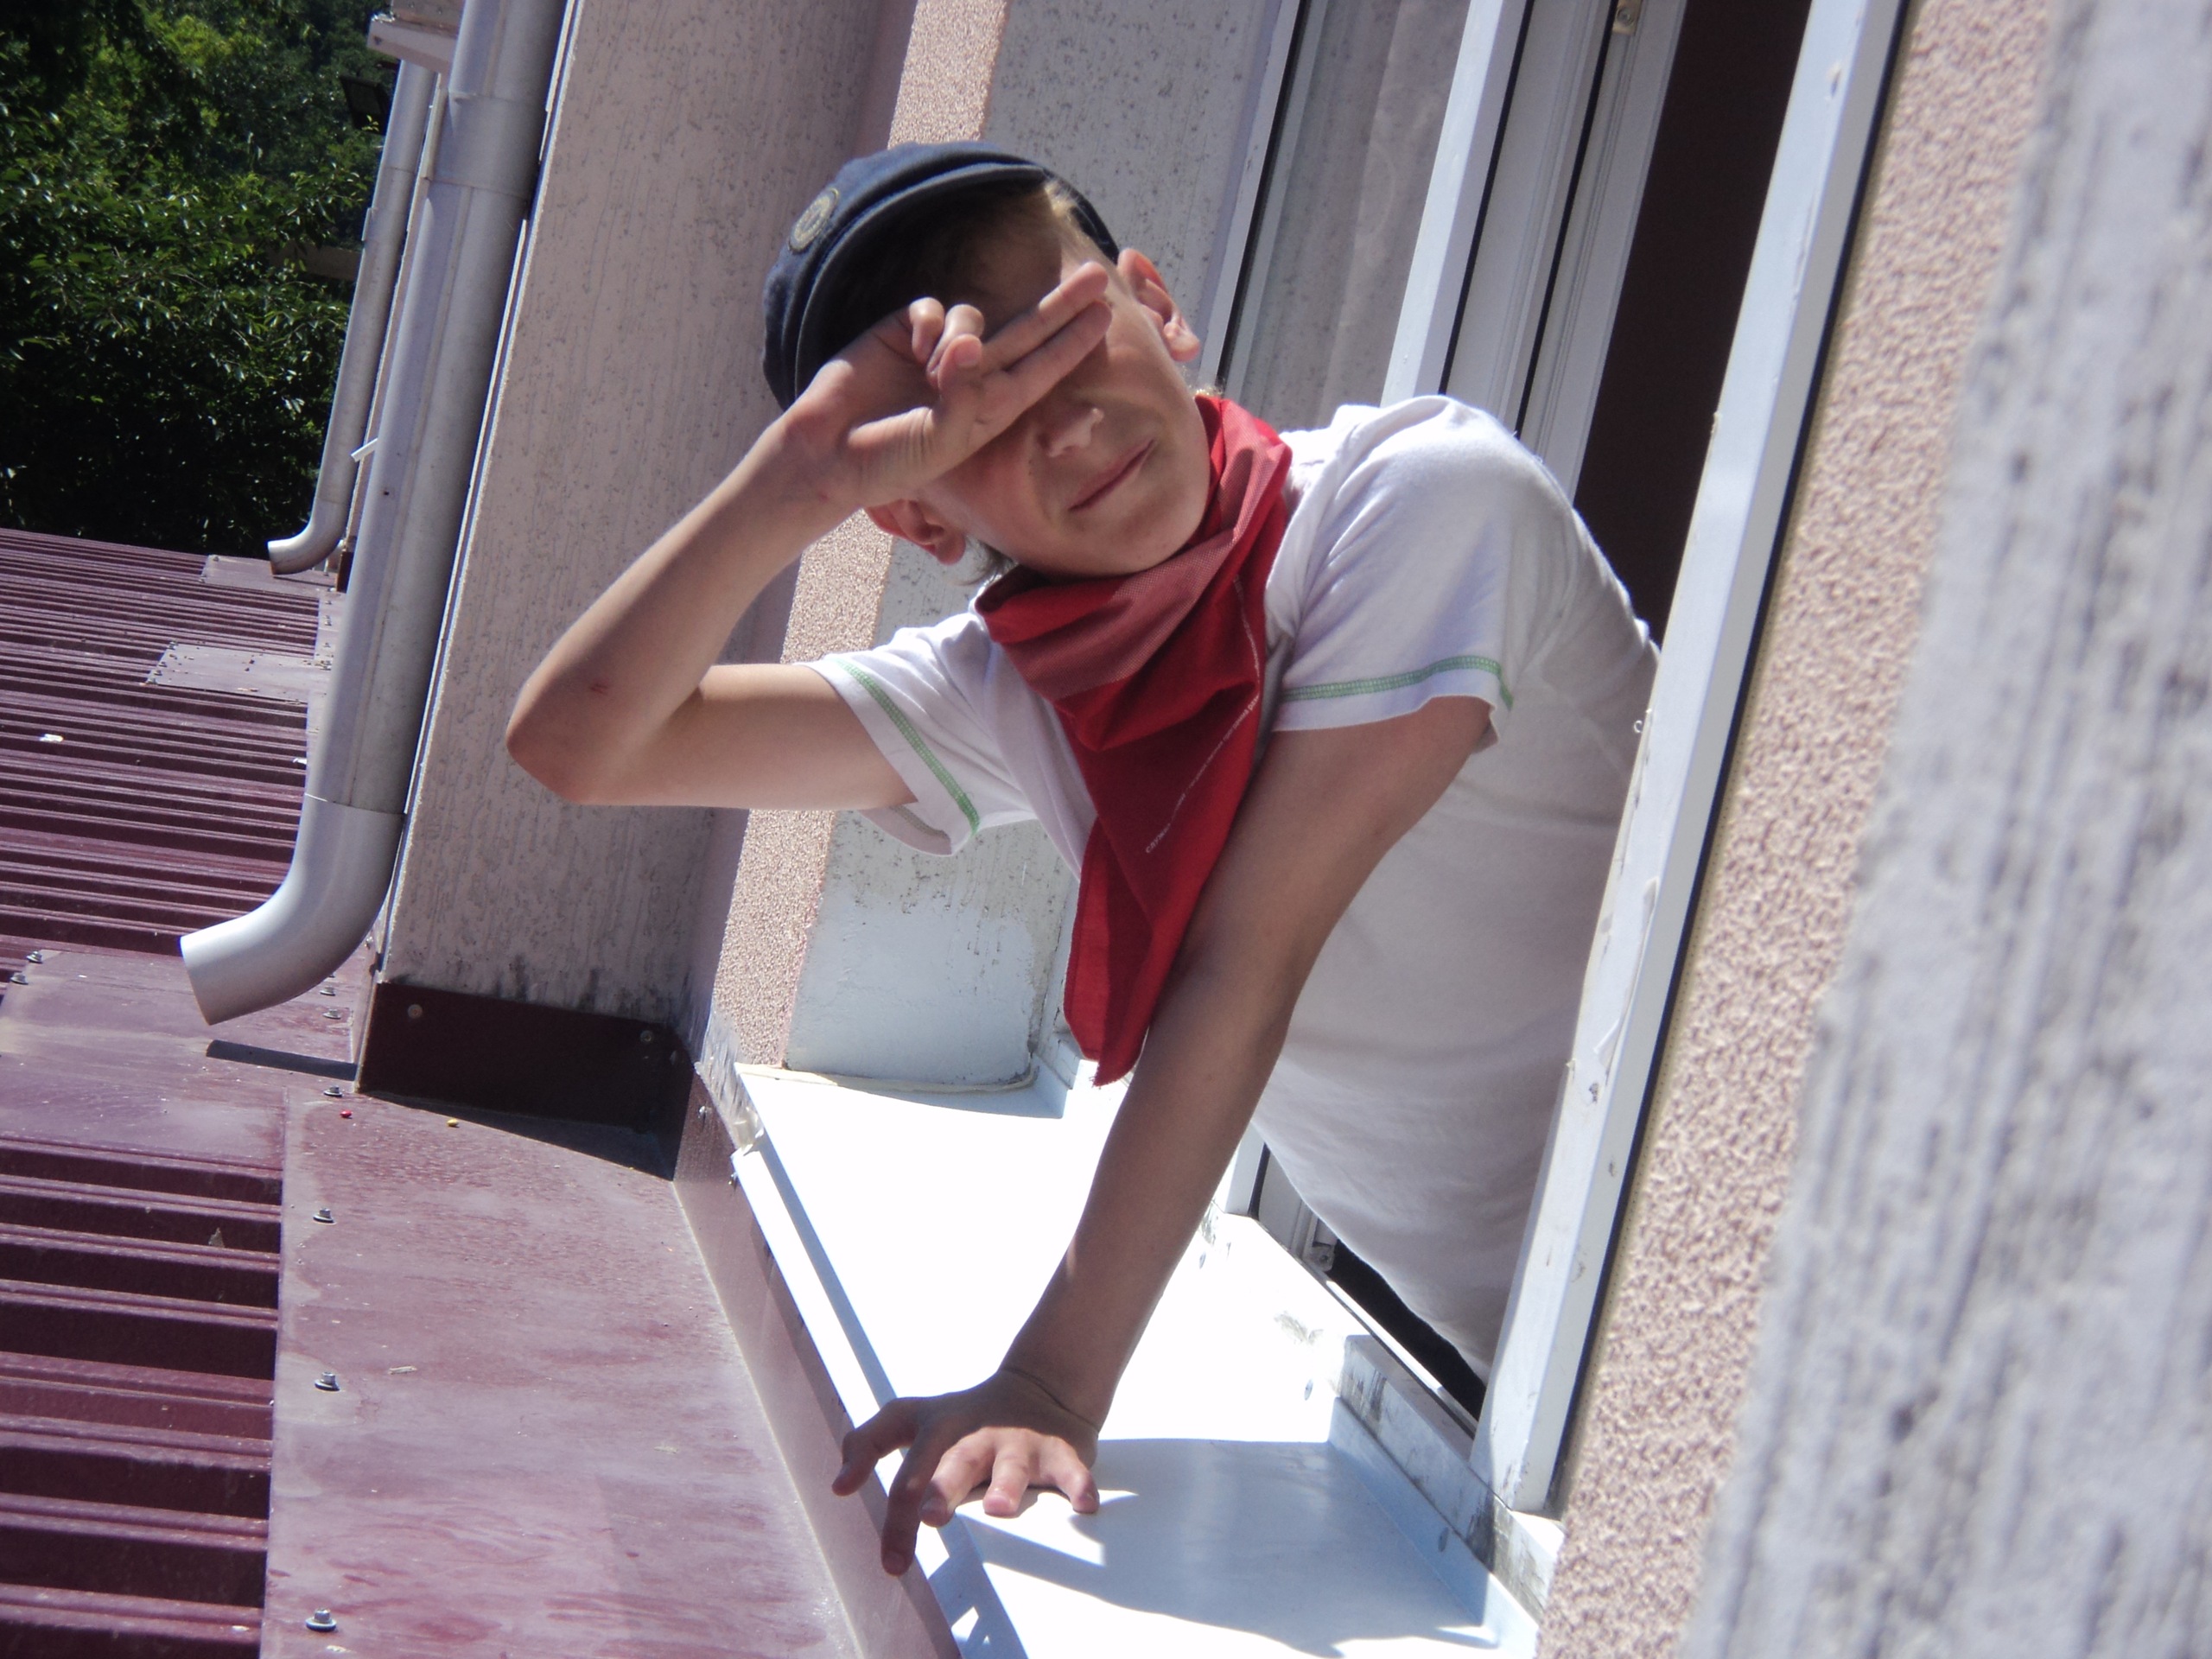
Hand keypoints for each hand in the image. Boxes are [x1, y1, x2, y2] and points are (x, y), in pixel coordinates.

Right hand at [779, 262, 1113, 512]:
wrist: (827, 454)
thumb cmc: (890, 462)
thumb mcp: (938, 441)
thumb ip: (963, 394)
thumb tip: (970, 339)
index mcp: (990, 410)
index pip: (1042, 370)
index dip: (1073, 343)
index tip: (1105, 317)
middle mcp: (971, 378)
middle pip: (1027, 332)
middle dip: (1060, 305)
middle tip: (1095, 277)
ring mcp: (938, 353)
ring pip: (974, 316)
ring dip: (963, 332)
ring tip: (934, 369)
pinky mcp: (904, 331)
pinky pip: (932, 307)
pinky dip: (928, 324)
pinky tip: (912, 349)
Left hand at [832, 1367, 1102, 1574]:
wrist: (1039, 1388)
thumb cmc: (965, 1419)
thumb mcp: (913, 1418)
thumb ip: (869, 1441)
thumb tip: (836, 1485)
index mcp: (937, 1429)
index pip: (906, 1469)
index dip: (895, 1515)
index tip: (891, 1563)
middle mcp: (975, 1435)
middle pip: (953, 1463)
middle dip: (941, 1489)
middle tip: (929, 1516)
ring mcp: (1018, 1442)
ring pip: (1012, 1465)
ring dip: (1006, 1487)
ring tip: (998, 1509)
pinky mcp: (1058, 1450)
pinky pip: (1070, 1468)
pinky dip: (1078, 1483)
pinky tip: (1084, 1502)